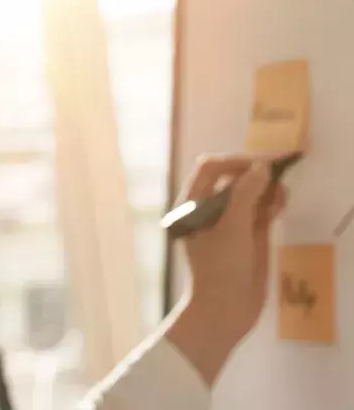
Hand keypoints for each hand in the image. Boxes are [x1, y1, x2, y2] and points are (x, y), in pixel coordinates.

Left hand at [181, 156, 286, 336]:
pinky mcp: (245, 236)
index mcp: (191, 204)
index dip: (235, 162)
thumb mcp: (232, 228)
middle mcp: (207, 209)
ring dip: (265, 187)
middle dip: (253, 174)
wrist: (223, 311)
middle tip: (277, 174)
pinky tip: (281, 202)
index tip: (260, 165)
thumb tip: (260, 167)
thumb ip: (245, 195)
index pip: (210, 168)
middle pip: (230, 178)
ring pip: (247, 194)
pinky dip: (270, 203)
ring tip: (281, 191)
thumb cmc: (219, 267)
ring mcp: (227, 223)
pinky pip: (258, 211)